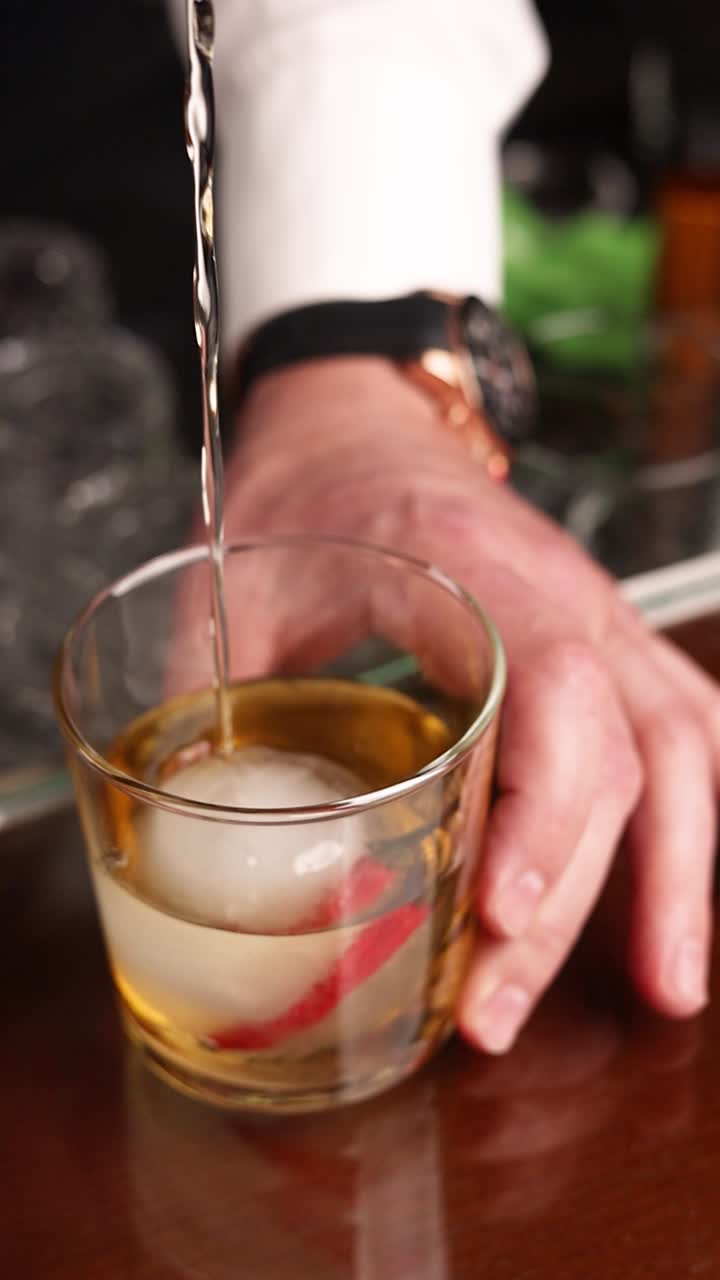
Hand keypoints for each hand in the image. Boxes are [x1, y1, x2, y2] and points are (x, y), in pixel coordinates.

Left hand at [220, 356, 718, 1052]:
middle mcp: (557, 587)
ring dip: (679, 872)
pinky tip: (670, 897)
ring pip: (685, 742)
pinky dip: (689, 814)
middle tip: (497, 1008)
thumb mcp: (235, 585)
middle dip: (578, 894)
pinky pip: (682, 723)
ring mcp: (592, 609)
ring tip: (661, 989)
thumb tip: (179, 837)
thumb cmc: (298, 490)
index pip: (554, 686)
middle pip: (624, 747)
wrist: (355, 416)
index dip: (543, 810)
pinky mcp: (598, 637)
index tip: (495, 915)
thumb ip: (211, 699)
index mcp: (466, 565)